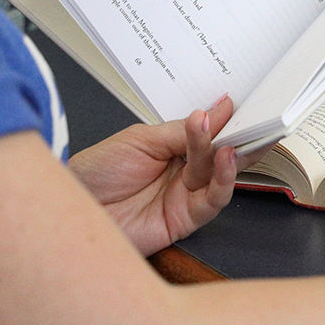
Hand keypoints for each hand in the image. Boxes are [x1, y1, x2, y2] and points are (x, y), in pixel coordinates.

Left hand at [67, 97, 237, 255]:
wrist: (70, 209)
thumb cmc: (96, 173)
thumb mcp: (139, 140)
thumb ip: (179, 131)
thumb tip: (215, 110)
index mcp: (173, 148)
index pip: (208, 132)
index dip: (225, 120)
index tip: (238, 104)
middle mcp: (183, 172)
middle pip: (221, 154)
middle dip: (240, 138)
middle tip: (254, 122)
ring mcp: (185, 196)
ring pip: (220, 175)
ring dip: (229, 157)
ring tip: (229, 141)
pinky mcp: (185, 220)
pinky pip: (213, 201)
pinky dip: (224, 180)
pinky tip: (223, 160)